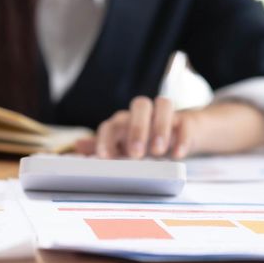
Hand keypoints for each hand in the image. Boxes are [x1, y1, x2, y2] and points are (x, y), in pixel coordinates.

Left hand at [75, 96, 263, 158]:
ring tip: (159, 152)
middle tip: (136, 154)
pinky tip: (178, 155)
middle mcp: (144, 114)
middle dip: (137, 129)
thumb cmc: (145, 140)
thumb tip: (77, 147)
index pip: (112, 123)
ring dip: (160, 126)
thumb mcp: (123, 147)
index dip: (106, 139)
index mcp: (125, 121)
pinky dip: (182, 138)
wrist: (181, 133)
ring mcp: (166, 115)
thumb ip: (102, 146)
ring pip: (163, 104)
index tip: (105, 158)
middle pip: (139, 105)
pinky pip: (186, 122)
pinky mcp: (186, 121)